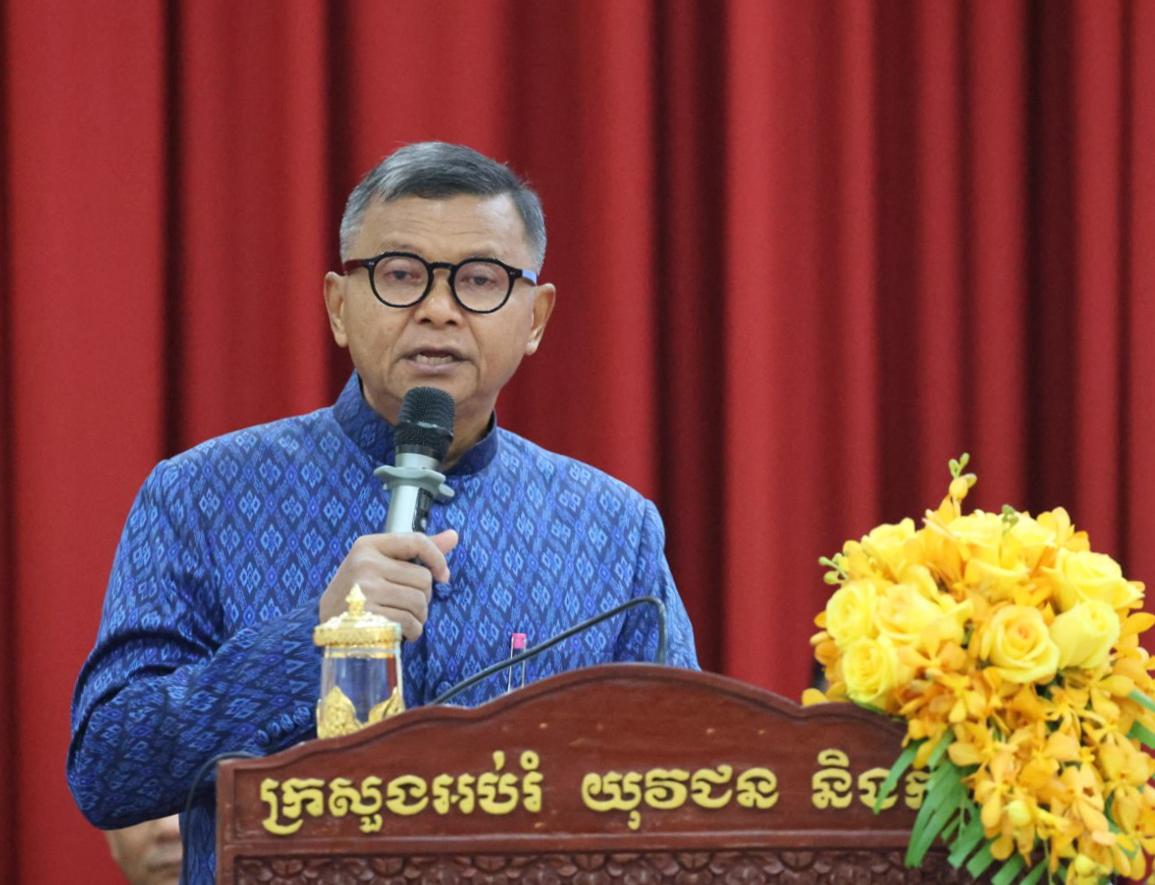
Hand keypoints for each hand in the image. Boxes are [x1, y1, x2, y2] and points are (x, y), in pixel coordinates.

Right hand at [318, 530, 458, 639]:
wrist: (327, 625)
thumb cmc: (359, 591)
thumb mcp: (380, 563)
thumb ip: (416, 550)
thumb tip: (453, 535)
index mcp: (368, 545)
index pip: (417, 541)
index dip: (438, 558)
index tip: (443, 575)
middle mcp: (365, 564)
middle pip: (423, 578)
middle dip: (424, 596)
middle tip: (408, 605)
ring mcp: (365, 590)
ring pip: (419, 602)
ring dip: (420, 616)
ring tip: (406, 619)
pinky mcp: (368, 616)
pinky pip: (409, 622)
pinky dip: (412, 631)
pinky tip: (401, 631)